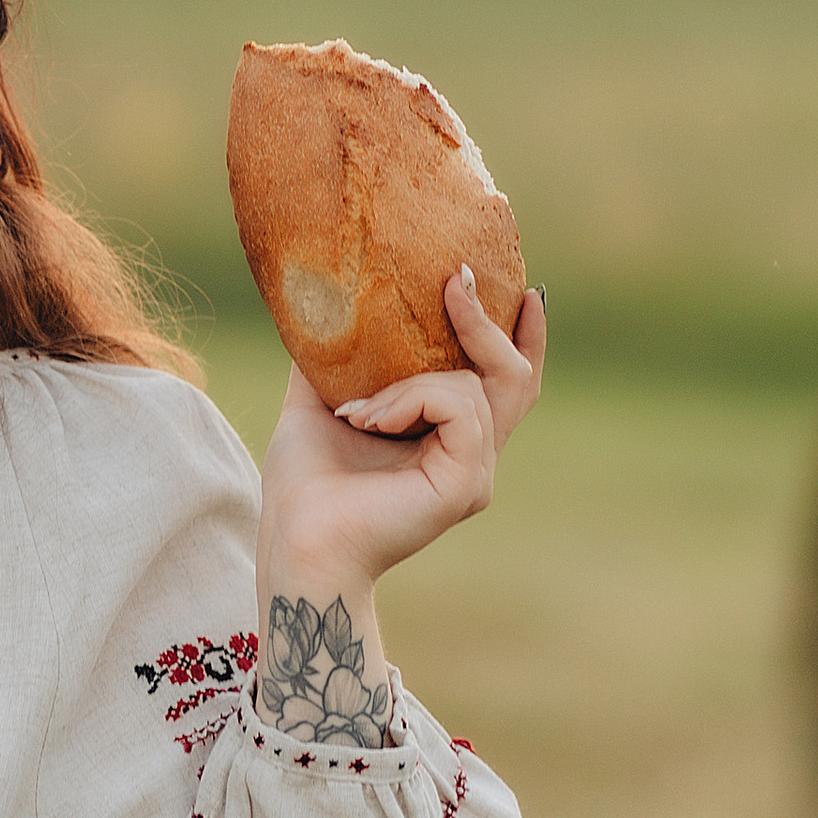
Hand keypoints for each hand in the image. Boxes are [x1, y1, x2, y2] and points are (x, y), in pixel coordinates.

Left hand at [258, 271, 544, 596]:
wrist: (297, 538)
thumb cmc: (304, 482)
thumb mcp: (318, 401)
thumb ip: (333, 357)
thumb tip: (324, 302)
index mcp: (447, 438)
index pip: (505, 380)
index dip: (521, 334)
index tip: (521, 286)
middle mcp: (471, 455)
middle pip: (516, 376)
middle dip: (491, 323)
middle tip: (457, 278)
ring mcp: (474, 471)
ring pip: (474, 383)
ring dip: (411, 379)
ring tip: (357, 408)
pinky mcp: (466, 483)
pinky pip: (458, 406)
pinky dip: (412, 399)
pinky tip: (369, 420)